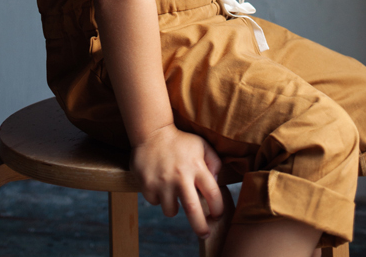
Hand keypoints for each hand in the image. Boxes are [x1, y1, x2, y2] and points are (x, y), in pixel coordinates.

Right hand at [130, 123, 223, 238]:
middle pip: (193, 211)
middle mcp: (181, 176)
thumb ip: (214, 162)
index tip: (217, 214)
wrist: (152, 131)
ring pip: (171, 211)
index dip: (218, 209)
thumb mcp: (201, 145)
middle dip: (201, 227)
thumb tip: (216, 182)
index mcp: (197, 167)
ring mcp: (163, 182)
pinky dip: (158, 198)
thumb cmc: (180, 140)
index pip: (213, 194)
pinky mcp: (148, 184)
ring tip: (173, 193)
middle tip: (204, 233)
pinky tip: (158, 183)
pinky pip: (155, 202)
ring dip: (174, 207)